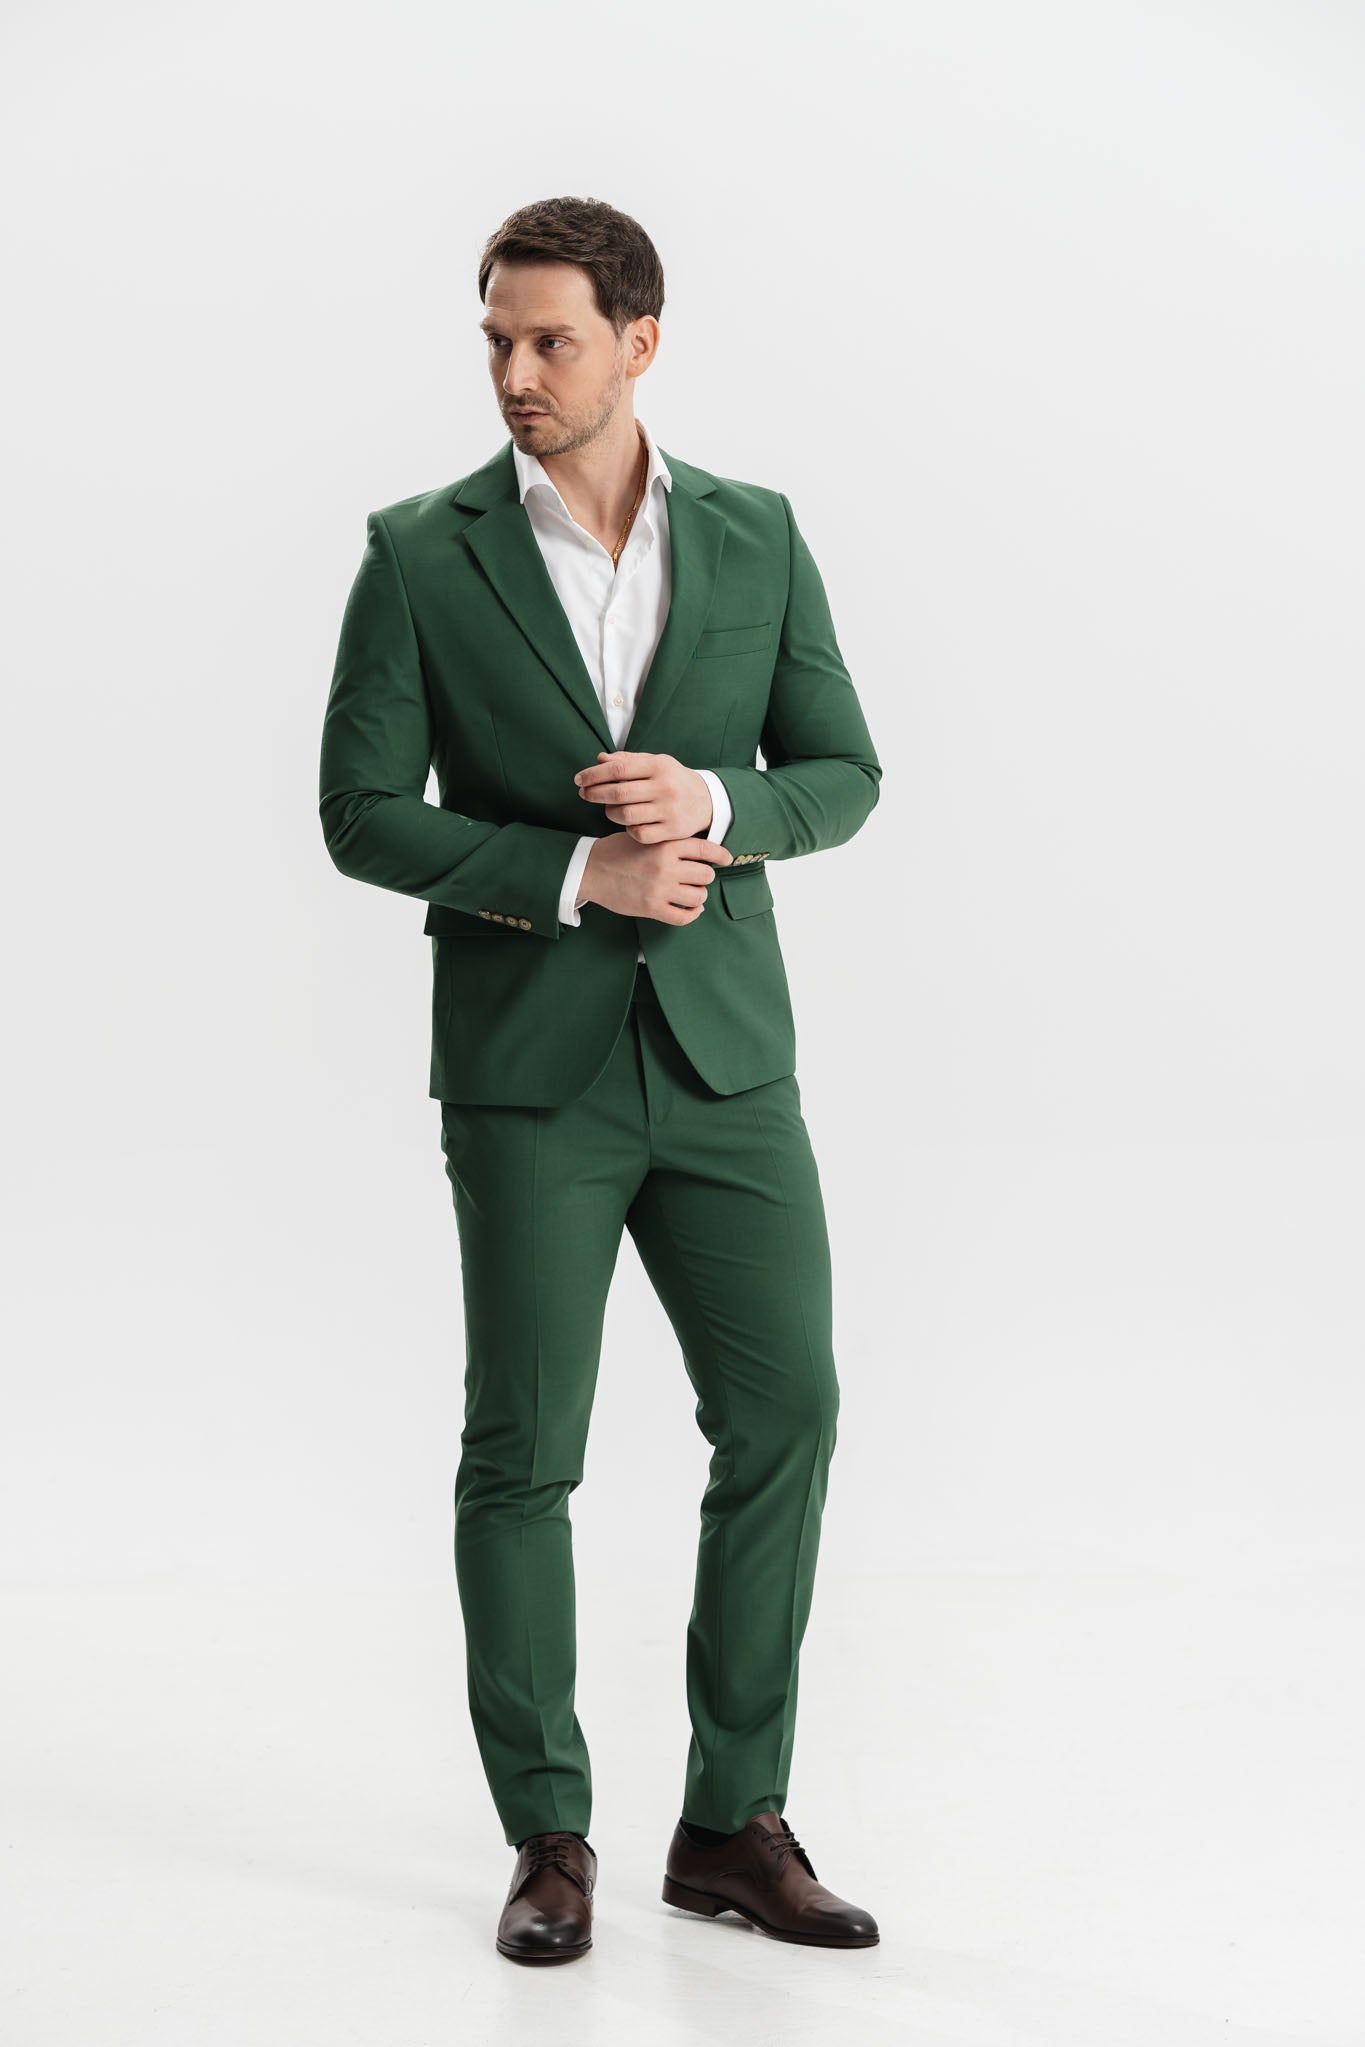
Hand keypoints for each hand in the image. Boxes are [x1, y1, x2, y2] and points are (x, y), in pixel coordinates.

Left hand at [573, 750, 713, 840]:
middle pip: (618, 792)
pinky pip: (638, 833)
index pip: (619, 768)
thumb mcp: (655, 763)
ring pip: (625, 815)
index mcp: (659, 766)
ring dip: (609, 812)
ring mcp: (669, 811)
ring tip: (608, 808)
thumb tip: (599, 759)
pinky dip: (627, 829)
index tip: (579, 779)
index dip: (594, 774)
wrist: (706, 801)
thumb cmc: (672, 779)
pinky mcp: (671, 831)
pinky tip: (628, 823)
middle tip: (583, 794)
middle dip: (594, 793)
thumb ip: (627, 761)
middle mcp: (665, 787)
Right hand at [578, 831, 733, 924]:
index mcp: (665, 845)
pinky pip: (684, 916)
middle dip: (704, 876)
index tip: (727, 859)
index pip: (705, 848)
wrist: (590, 869)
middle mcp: (666, 866)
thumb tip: (700, 850)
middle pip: (706, 874)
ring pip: (698, 896)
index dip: (720, 854)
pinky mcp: (652, 908)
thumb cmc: (617, 851)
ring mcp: (660, 889)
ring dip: (698, 896)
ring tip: (691, 893)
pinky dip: (692, 914)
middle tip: (697, 877)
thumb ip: (670, 842)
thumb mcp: (645, 837)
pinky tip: (690, 909)